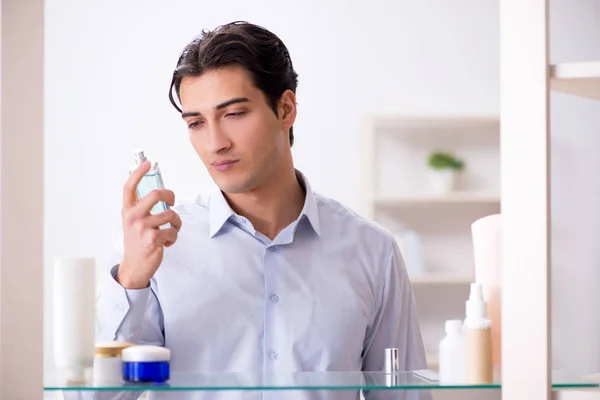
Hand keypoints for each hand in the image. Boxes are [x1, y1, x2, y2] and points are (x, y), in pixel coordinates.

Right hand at [117, 160, 181, 288]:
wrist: (134, 267)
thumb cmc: (137, 243)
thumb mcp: (134, 223)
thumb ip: (142, 209)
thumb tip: (161, 195)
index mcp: (127, 211)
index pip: (129, 187)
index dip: (138, 173)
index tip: (147, 164)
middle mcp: (132, 217)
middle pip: (156, 194)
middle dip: (171, 196)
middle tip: (173, 202)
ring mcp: (142, 228)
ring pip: (170, 215)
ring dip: (176, 223)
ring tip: (171, 230)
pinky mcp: (152, 239)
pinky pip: (172, 231)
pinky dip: (174, 237)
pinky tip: (166, 243)